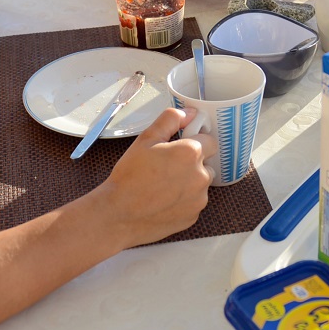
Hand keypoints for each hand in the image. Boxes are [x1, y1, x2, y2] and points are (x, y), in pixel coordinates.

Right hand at [93, 107, 212, 247]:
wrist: (119, 214)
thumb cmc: (130, 177)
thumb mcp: (146, 139)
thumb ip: (170, 119)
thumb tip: (189, 113)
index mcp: (191, 153)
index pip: (210, 140)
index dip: (195, 141)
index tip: (180, 146)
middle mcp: (201, 176)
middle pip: (207, 163)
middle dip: (192, 162)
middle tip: (167, 166)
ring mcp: (199, 199)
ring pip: (201, 184)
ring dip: (189, 182)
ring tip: (163, 185)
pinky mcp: (193, 217)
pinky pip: (194, 203)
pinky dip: (184, 200)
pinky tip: (164, 200)